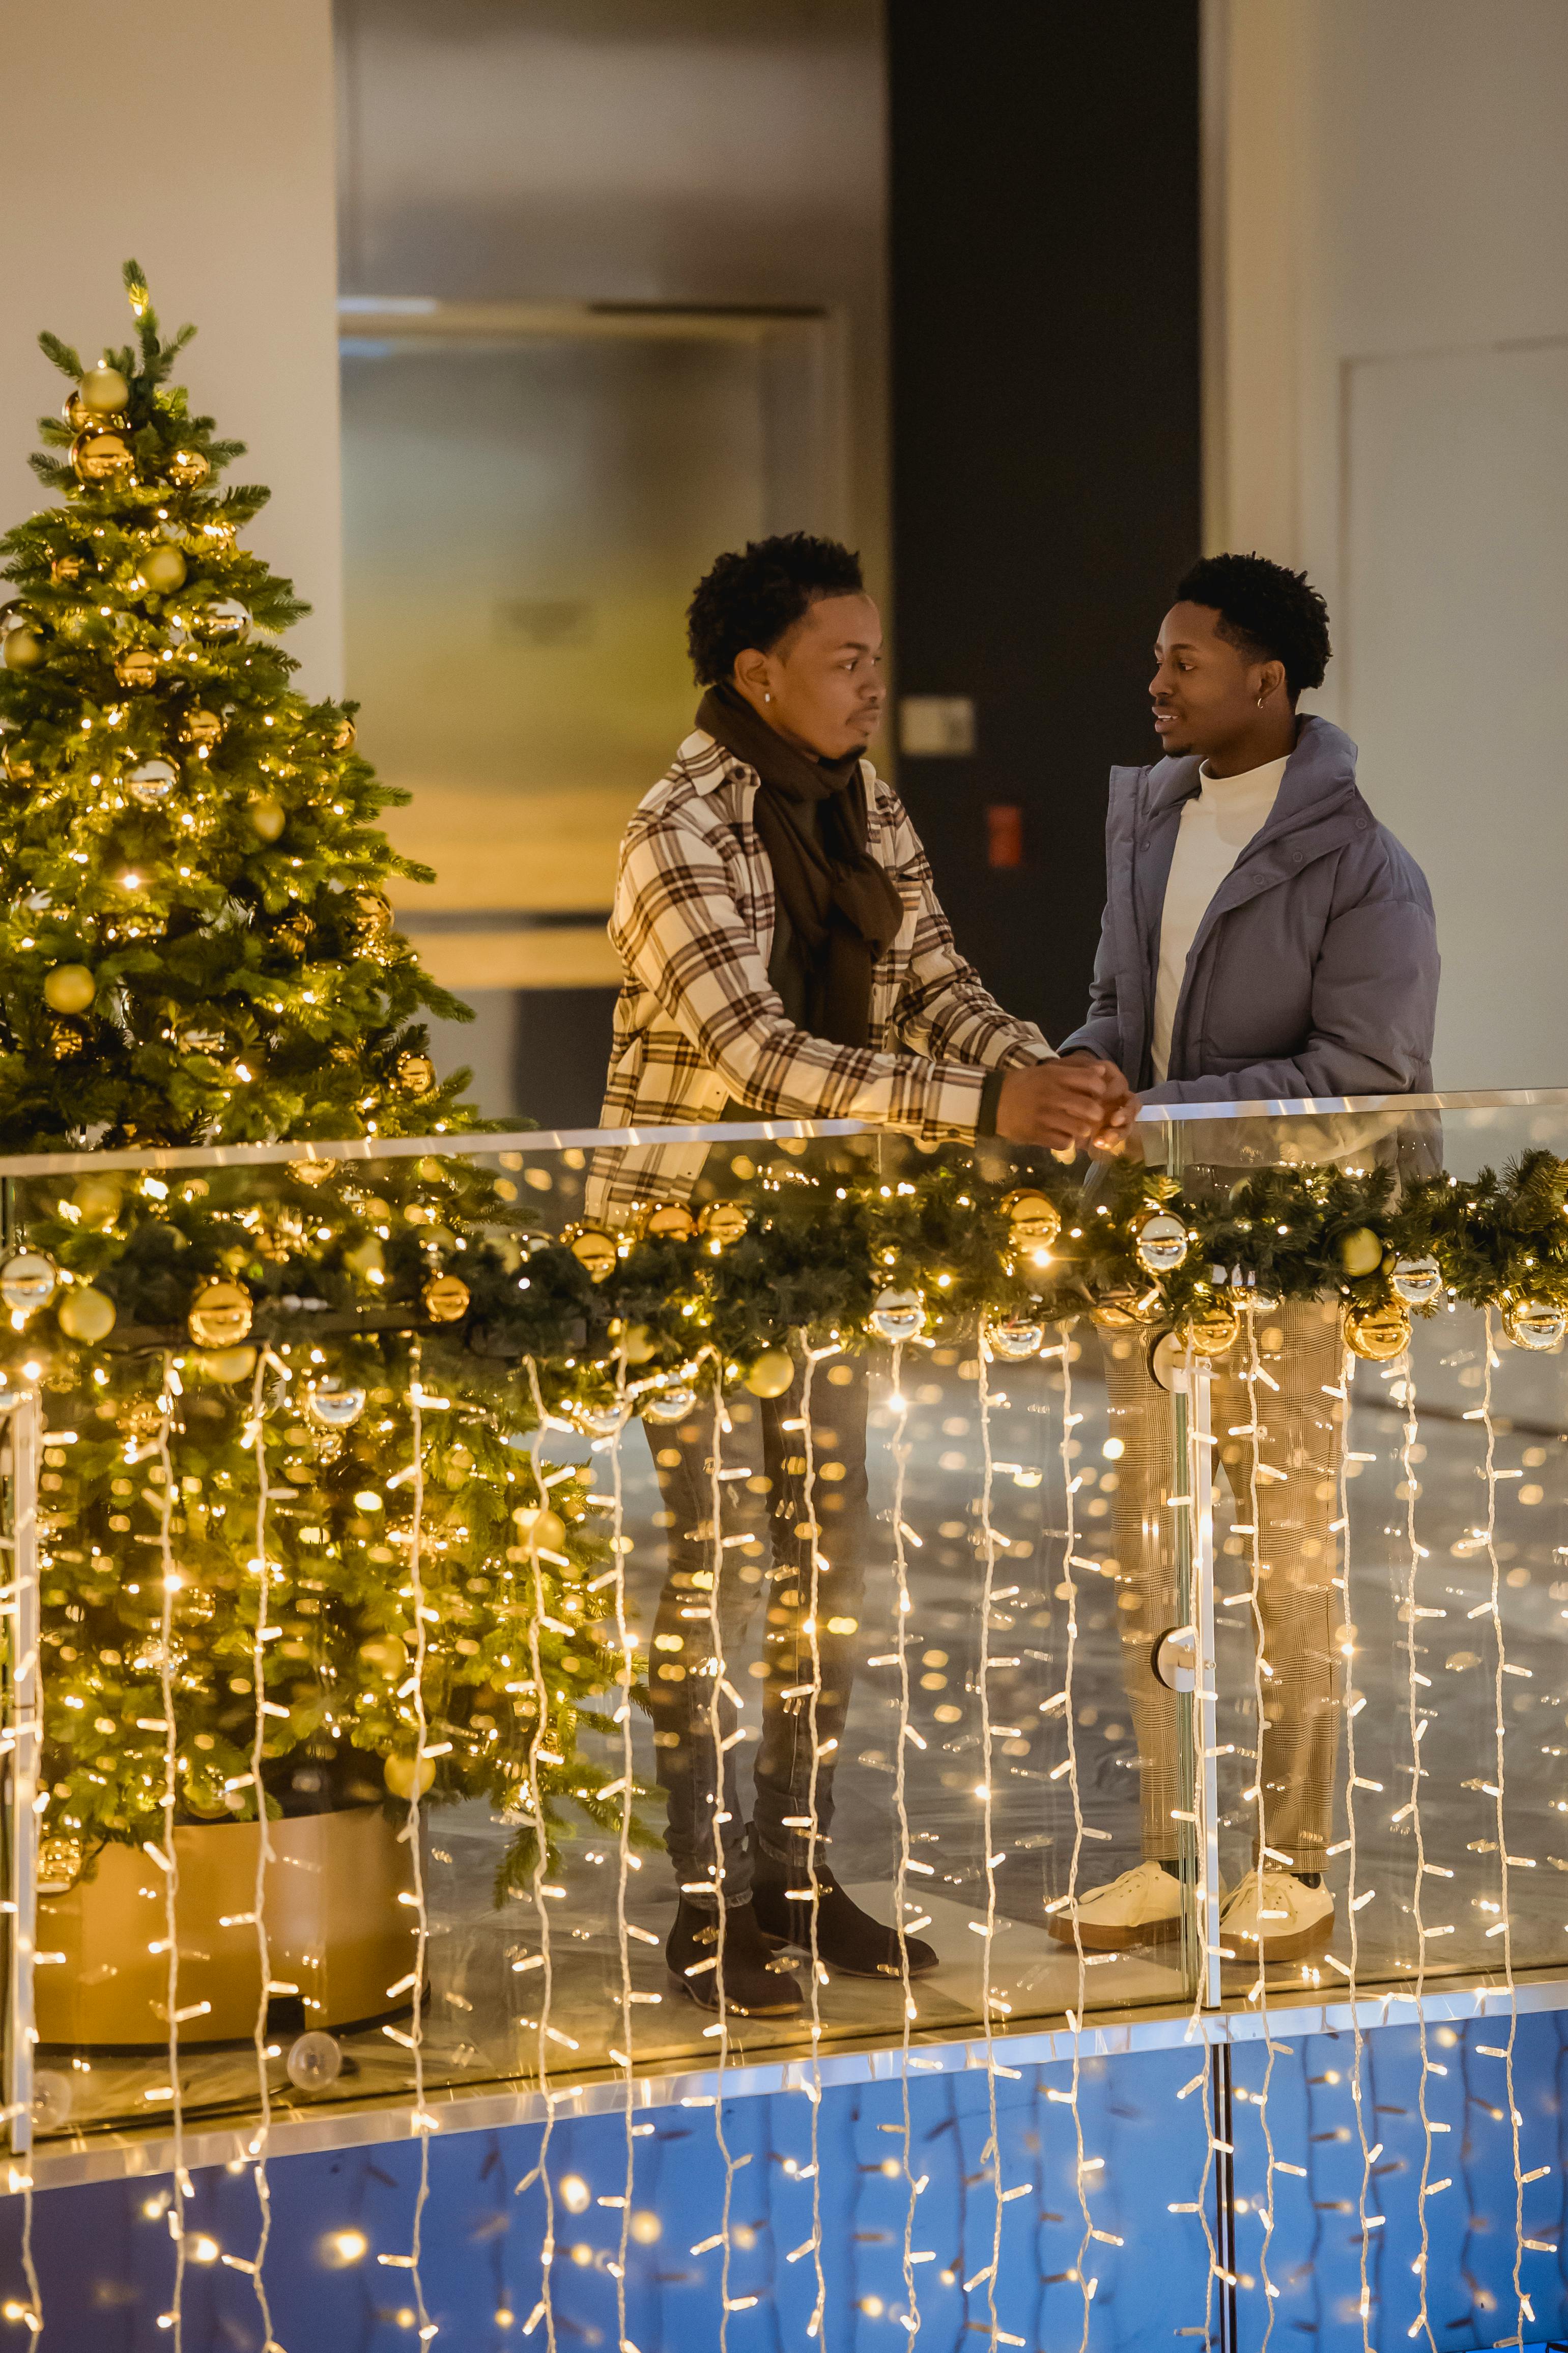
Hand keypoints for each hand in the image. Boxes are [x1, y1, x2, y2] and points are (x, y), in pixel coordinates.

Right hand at [994, 1058, 1131, 1151]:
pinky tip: (1060, 1136)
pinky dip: (1066, 1141)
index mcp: (1054, 1076)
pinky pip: (1065, 1143)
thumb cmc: (1023, 1085)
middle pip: (1090, 1108)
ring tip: (1076, 1127)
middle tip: (1092, 1116)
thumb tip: (1102, 1071)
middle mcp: (1051, 1095)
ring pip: (1080, 1128)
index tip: (1095, 1095)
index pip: (1092, 1082)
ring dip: (1082, 1130)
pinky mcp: (1037, 1134)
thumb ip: (1074, 1070)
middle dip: (1096, 1114)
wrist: (991, 1101)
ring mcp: (1044, 1116)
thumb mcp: (1046, 1072)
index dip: (1099, 1090)